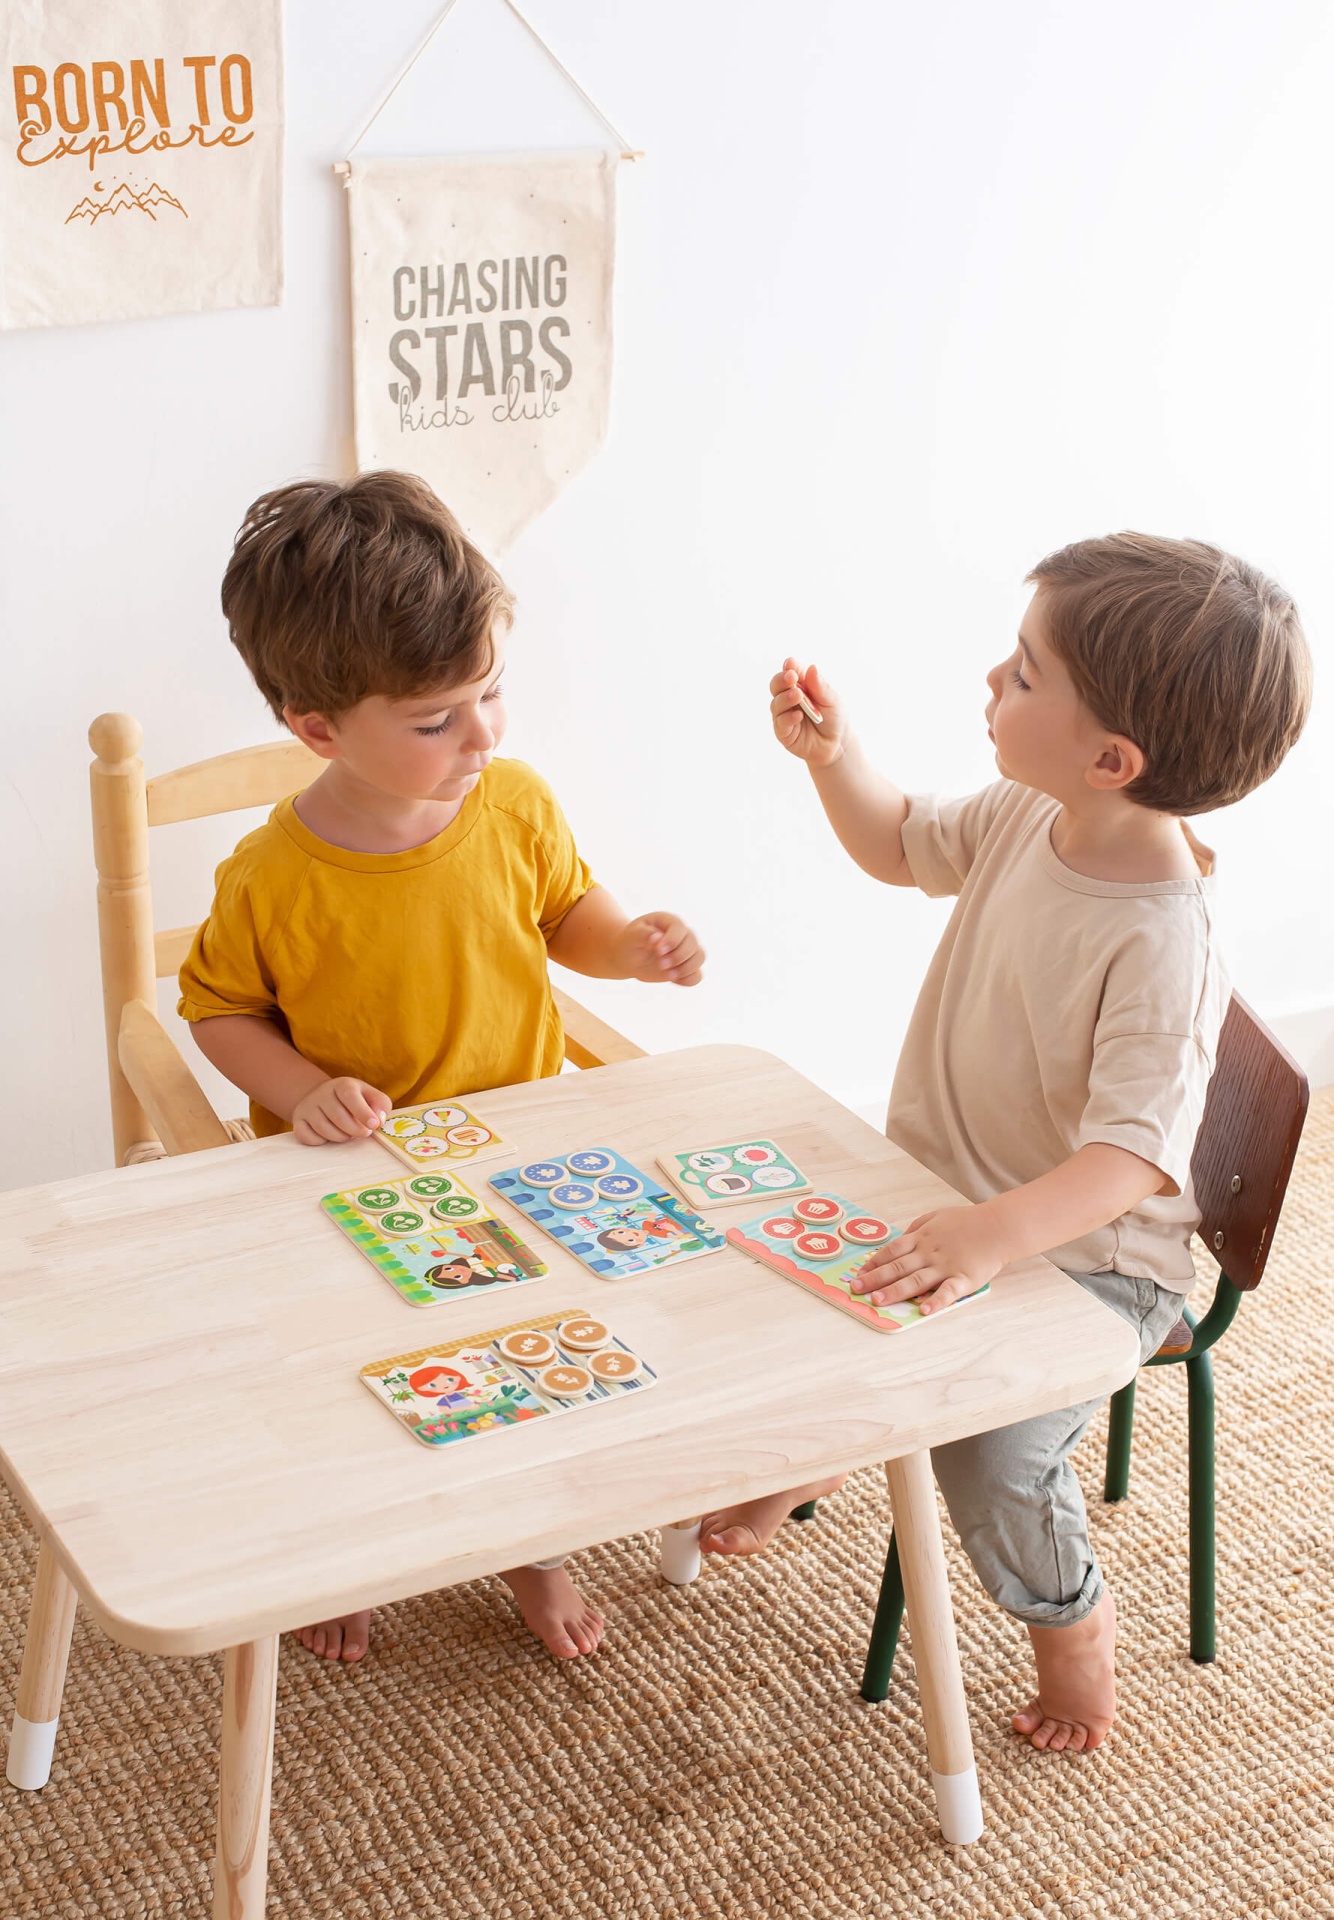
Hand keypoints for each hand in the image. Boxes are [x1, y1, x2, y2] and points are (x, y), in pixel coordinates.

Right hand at [291, 1076, 391, 1145]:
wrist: (322, 1098)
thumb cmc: (353, 1100)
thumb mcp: (370, 1096)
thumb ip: (381, 1105)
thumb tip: (379, 1119)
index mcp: (342, 1085)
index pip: (349, 1095)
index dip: (362, 1112)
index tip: (373, 1125)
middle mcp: (322, 1093)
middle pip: (337, 1116)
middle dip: (354, 1130)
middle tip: (363, 1133)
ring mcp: (308, 1107)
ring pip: (323, 1129)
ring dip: (340, 1137)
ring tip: (348, 1134)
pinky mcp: (298, 1121)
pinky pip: (307, 1137)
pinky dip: (320, 1141)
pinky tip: (328, 1136)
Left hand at [620, 911, 704, 985]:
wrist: (630, 957)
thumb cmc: (631, 942)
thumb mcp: (632, 935)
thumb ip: (644, 934)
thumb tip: (657, 937)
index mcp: (669, 922)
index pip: (680, 928)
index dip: (672, 940)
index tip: (658, 950)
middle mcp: (682, 934)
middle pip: (693, 944)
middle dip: (678, 957)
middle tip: (661, 964)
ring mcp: (687, 951)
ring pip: (699, 958)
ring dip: (685, 969)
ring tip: (668, 974)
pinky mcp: (686, 967)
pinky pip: (697, 975)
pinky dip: (687, 979)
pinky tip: (672, 979)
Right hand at [770, 658, 843, 766]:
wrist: (838, 743)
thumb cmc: (835, 718)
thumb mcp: (832, 700)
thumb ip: (821, 686)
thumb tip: (812, 668)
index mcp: (800, 685)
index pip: (790, 672)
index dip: (789, 667)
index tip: (790, 664)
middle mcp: (788, 698)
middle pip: (776, 686)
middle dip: (781, 680)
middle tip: (791, 678)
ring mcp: (784, 715)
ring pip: (776, 704)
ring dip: (785, 698)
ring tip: (798, 696)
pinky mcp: (784, 733)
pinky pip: (780, 724)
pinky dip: (788, 718)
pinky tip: (798, 715)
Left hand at [850, 1205, 1009, 1313]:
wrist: (998, 1226)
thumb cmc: (967, 1221)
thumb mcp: (937, 1217)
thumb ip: (917, 1229)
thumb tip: (899, 1241)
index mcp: (922, 1237)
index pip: (891, 1251)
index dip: (873, 1263)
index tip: (858, 1273)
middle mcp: (929, 1252)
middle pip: (897, 1267)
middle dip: (875, 1279)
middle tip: (856, 1289)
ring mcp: (945, 1266)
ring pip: (916, 1280)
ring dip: (895, 1291)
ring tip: (878, 1301)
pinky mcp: (963, 1278)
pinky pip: (947, 1292)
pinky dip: (935, 1302)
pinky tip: (923, 1311)